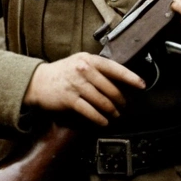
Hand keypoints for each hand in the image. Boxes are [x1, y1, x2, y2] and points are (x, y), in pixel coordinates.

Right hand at [23, 52, 145, 126]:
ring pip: (102, 101)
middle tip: (124, 106)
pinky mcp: (69, 99)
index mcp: (89, 59)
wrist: (38, 82)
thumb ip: (97, 68)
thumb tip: (120, 81)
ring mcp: (76, 84)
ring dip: (111, 111)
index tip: (142, 85)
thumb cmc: (63, 73)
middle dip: (120, 100)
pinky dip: (99, 119)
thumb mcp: (80, 62)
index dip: (130, 77)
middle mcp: (83, 69)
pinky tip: (104, 122)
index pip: (114, 68)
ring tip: (115, 115)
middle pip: (110, 88)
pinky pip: (90, 111)